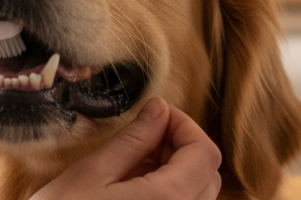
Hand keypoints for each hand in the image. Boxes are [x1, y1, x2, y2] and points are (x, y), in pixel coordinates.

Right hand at [32, 97, 221, 199]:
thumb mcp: (92, 173)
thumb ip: (133, 140)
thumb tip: (158, 109)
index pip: (205, 152)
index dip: (184, 124)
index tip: (157, 113)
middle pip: (207, 174)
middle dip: (182, 146)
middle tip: (146, 133)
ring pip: (197, 195)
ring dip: (176, 170)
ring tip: (135, 160)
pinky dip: (167, 192)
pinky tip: (133, 186)